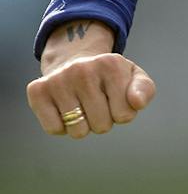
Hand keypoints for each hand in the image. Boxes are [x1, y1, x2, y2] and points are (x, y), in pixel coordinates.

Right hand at [27, 20, 155, 139]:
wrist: (76, 61)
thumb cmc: (110, 76)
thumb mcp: (133, 77)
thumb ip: (144, 90)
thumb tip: (136, 103)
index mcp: (112, 64)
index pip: (125, 115)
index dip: (122, 114)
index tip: (116, 99)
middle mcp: (83, 69)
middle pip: (102, 126)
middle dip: (103, 121)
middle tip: (98, 103)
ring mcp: (58, 79)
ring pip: (78, 131)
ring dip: (83, 126)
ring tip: (83, 106)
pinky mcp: (37, 91)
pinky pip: (54, 130)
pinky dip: (62, 127)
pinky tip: (65, 109)